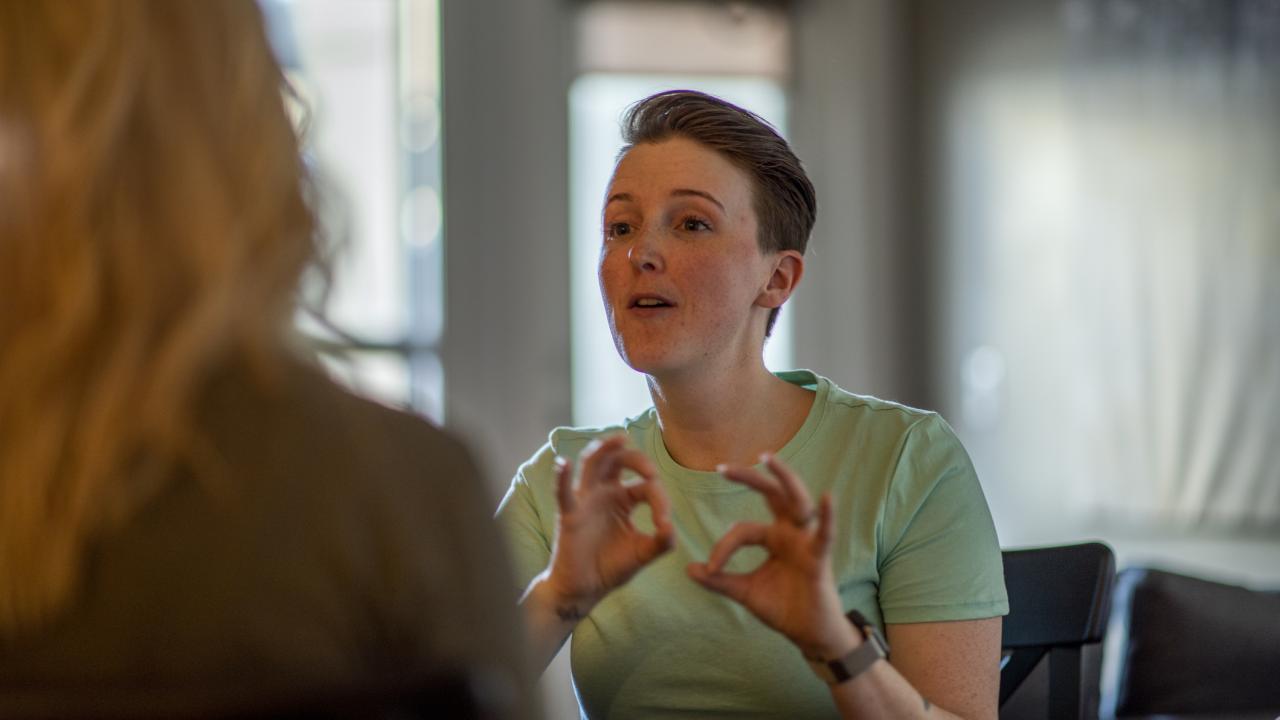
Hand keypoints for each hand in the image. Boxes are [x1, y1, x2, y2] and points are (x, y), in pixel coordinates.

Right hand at [543, 435, 674, 617]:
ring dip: (604, 449)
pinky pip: (563, 492)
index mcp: (624, 499)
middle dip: (637, 459)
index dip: (659, 500)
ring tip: (618, 439)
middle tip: (651, 472)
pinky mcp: (569, 515)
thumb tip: (670, 527)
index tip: (664, 525)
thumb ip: (662, 541)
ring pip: (592, 464)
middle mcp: (604, 493)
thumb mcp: (643, 553)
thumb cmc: (611, 567)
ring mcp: (585, 501)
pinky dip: (562, 476)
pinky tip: (564, 462)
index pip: (646, 486)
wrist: (586, 590)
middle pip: (619, 460)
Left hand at [687, 454, 858, 658]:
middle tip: (722, 467)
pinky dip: (828, 517)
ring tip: (768, 458)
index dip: (723, 547)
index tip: (710, 568)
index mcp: (773, 537)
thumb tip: (688, 568)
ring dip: (784, 478)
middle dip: (748, 478)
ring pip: (797, 501)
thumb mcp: (744, 591)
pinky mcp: (819, 558)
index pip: (742, 529)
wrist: (807, 634)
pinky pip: (825, 534)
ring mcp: (805, 541)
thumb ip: (719, 580)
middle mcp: (789, 532)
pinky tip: (827, 498)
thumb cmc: (782, 608)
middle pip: (771, 494)